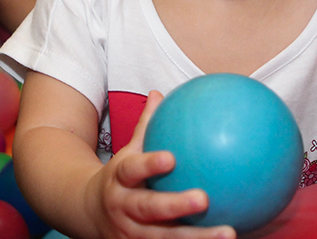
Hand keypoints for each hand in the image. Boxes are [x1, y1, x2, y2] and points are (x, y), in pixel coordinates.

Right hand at [85, 91, 235, 238]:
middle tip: (204, 198)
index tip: (171, 158)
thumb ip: (145, 127)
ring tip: (228, 233)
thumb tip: (158, 93)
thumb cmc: (120, 176)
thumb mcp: (127, 152)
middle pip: (148, 209)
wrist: (88, 212)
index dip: (150, 165)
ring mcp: (130, 234)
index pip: (133, 170)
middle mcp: (123, 208)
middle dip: (175, 206)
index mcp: (120, 179)